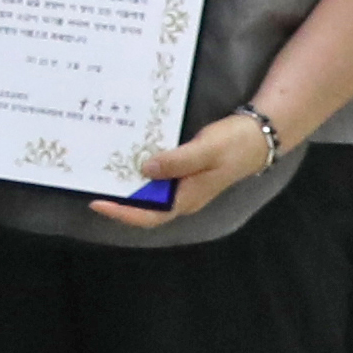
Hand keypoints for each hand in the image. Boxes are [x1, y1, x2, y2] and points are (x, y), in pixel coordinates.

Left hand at [100, 103, 285, 232]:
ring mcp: (184, 185)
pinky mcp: (185, 172)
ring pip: (150, 192)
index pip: (149, 216)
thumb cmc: (234, 144)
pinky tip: (126, 157)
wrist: (260, 136)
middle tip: (91, 182)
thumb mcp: (205, 150)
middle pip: (144, 206)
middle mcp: (182, 197)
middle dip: (119, 199)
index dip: (122, 213)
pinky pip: (157, 177)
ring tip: (102, 170)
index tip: (97, 203)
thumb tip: (145, 170)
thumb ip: (177, 161)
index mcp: (187, 199)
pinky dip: (140, 170)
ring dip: (128, 184)